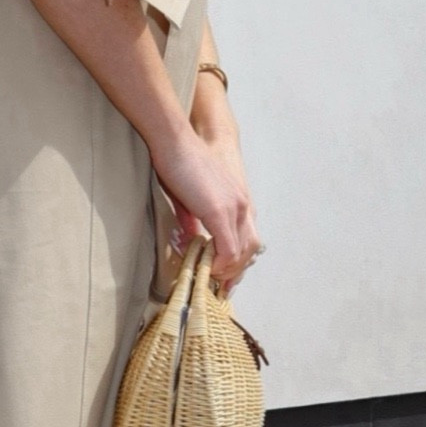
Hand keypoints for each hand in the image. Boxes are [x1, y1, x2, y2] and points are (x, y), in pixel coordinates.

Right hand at [150, 125, 263, 292]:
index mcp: (237, 200)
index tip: (226, 276)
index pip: (248, 238)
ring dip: (229, 269)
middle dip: (237, 270)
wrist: (175, 141)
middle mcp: (241, 205)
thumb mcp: (188, 198)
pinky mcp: (218, 212)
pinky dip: (221, 264)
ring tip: (213, 279)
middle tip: (221, 285)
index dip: (239, 260)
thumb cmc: (178, 163)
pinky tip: (210, 270)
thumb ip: (194, 221)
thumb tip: (192, 240)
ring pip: (242, 251)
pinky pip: (228, 248)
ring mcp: (233, 208)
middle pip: (251, 248)